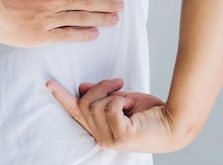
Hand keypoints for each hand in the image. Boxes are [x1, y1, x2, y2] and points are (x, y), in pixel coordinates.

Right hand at [0, 0, 121, 46]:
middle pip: (87, 1)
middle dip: (107, 3)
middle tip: (121, 5)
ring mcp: (49, 18)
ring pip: (82, 18)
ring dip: (101, 18)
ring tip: (115, 20)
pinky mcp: (42, 35)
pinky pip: (67, 35)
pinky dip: (83, 35)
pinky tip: (94, 34)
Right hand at [47, 78, 190, 153]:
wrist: (173, 121)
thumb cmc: (150, 112)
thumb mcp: (121, 98)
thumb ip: (101, 95)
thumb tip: (82, 86)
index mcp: (100, 129)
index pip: (75, 112)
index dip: (61, 97)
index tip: (48, 83)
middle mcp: (101, 138)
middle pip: (84, 103)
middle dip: (101, 88)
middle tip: (118, 83)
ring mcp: (110, 140)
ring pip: (96, 105)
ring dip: (115, 95)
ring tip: (129, 101)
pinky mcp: (120, 137)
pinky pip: (111, 108)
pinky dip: (121, 101)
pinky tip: (131, 107)